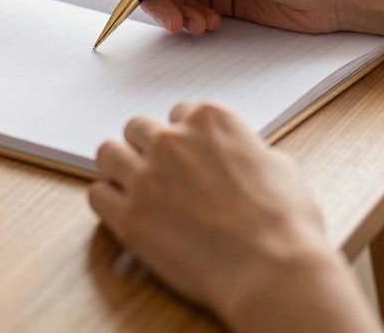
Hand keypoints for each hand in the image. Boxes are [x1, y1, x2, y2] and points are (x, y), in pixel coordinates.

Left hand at [89, 104, 375, 330]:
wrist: (272, 271)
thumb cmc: (286, 225)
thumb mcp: (282, 168)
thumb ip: (248, 152)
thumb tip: (244, 158)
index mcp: (210, 121)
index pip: (178, 113)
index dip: (182, 136)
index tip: (185, 153)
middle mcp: (171, 140)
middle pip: (137, 128)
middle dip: (146, 148)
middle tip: (157, 172)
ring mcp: (145, 176)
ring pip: (108, 154)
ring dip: (119, 168)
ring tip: (133, 188)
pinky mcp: (127, 215)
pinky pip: (96, 194)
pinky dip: (107, 202)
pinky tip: (123, 213)